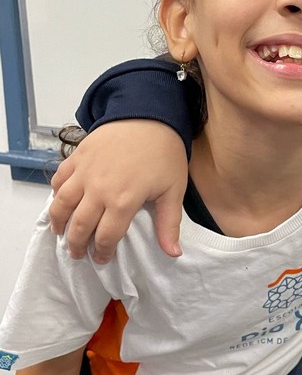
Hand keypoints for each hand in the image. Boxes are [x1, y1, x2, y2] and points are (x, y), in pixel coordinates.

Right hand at [49, 120, 186, 261]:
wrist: (149, 115)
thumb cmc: (164, 153)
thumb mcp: (173, 190)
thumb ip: (169, 223)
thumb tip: (173, 253)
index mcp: (123, 201)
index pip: (105, 237)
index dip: (102, 252)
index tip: (101, 259)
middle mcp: (99, 190)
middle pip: (79, 226)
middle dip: (76, 244)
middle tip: (78, 253)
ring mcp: (85, 172)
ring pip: (61, 204)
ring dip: (59, 222)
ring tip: (61, 233)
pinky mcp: (77, 157)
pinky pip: (59, 179)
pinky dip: (55, 192)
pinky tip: (60, 201)